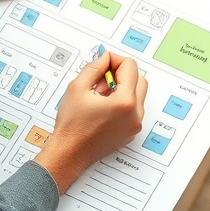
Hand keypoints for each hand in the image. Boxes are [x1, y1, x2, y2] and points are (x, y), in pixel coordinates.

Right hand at [35, 51, 147, 193]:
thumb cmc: (71, 125)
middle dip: (122, 74)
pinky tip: (103, 107)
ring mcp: (134, 125)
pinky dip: (122, 103)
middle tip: (102, 78)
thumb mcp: (77, 88)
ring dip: (122, 88)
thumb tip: (104, 57)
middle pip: (139, 79)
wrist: (70, 153)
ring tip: (100, 95)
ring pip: (138, 95)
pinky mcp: (131, 132)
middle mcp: (134, 114)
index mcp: (124, 102)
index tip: (103, 63)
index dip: (115, 60)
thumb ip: (94, 67)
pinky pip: (133, 110)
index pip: (130, 67)